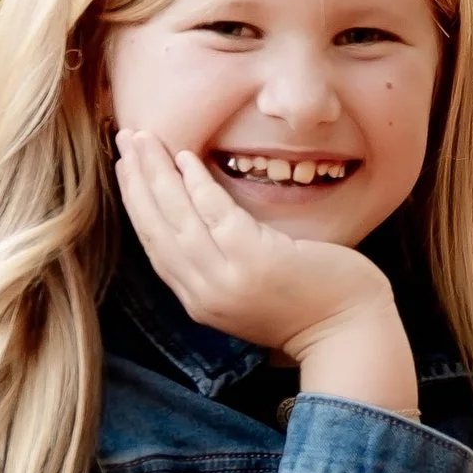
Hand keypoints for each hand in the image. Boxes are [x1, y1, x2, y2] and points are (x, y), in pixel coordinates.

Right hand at [114, 128, 393, 361]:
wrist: (349, 334)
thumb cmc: (312, 306)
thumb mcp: (252, 291)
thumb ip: (224, 265)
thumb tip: (207, 222)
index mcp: (201, 301)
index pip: (156, 246)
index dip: (137, 204)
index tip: (125, 169)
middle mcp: (204, 293)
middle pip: (156, 229)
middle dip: (135, 180)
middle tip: (124, 139)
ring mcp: (226, 278)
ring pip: (175, 219)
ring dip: (154, 174)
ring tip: (141, 138)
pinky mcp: (253, 260)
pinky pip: (214, 213)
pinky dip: (195, 184)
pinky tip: (184, 158)